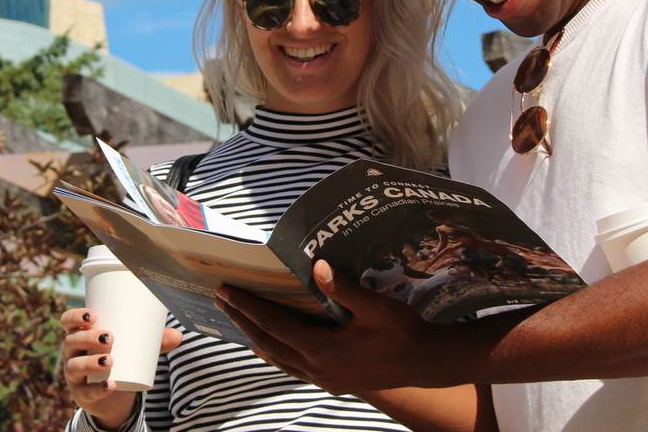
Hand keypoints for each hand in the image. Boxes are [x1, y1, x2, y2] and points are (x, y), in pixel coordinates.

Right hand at [61, 307, 181, 428]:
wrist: (115, 394)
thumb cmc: (122, 360)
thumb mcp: (136, 348)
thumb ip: (156, 342)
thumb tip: (179, 335)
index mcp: (81, 335)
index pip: (67, 321)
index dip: (75, 316)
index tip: (93, 315)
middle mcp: (72, 354)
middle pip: (71, 342)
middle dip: (88, 338)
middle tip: (109, 337)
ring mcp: (74, 375)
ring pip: (74, 366)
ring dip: (90, 362)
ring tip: (109, 360)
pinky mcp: (82, 395)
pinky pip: (86, 392)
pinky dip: (98, 389)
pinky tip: (110, 385)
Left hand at [214, 260, 447, 394]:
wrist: (426, 363)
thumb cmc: (402, 331)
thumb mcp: (375, 307)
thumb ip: (344, 288)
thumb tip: (316, 266)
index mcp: (322, 349)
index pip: (274, 325)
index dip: (249, 307)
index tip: (227, 291)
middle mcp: (317, 368)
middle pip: (269, 343)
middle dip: (244, 321)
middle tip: (222, 300)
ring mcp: (325, 378)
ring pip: (279, 359)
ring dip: (256, 338)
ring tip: (239, 321)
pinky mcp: (334, 382)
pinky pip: (294, 368)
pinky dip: (277, 354)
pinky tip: (274, 346)